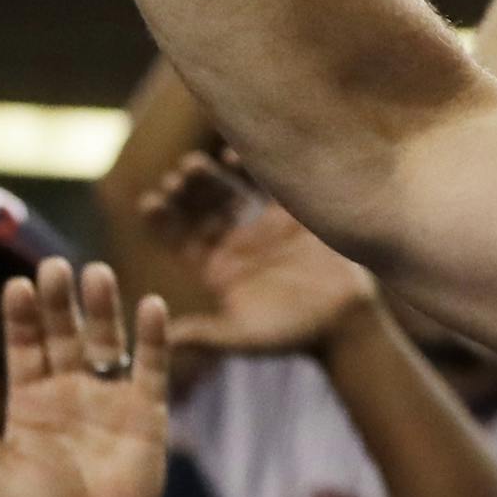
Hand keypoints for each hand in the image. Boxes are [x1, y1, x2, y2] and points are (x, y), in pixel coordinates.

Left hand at [0, 259, 166, 496]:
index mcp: (30, 400)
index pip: (24, 346)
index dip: (21, 317)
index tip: (16, 285)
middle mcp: (68, 389)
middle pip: (63, 334)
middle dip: (58, 301)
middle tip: (55, 266)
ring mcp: (108, 397)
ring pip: (105, 341)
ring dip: (102, 309)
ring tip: (97, 273)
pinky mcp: (146, 413)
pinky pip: (150, 368)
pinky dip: (153, 339)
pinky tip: (152, 306)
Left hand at [141, 152, 376, 355]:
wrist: (345, 324)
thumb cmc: (292, 335)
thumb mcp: (245, 336)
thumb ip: (207, 335)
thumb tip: (167, 339)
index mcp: (214, 268)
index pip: (178, 238)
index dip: (163, 219)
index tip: (150, 203)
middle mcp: (232, 243)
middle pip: (199, 209)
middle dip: (185, 192)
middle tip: (175, 177)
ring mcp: (259, 226)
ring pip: (226, 192)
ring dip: (209, 177)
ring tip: (193, 165)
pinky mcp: (289, 213)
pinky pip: (264, 184)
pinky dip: (249, 169)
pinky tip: (232, 157)